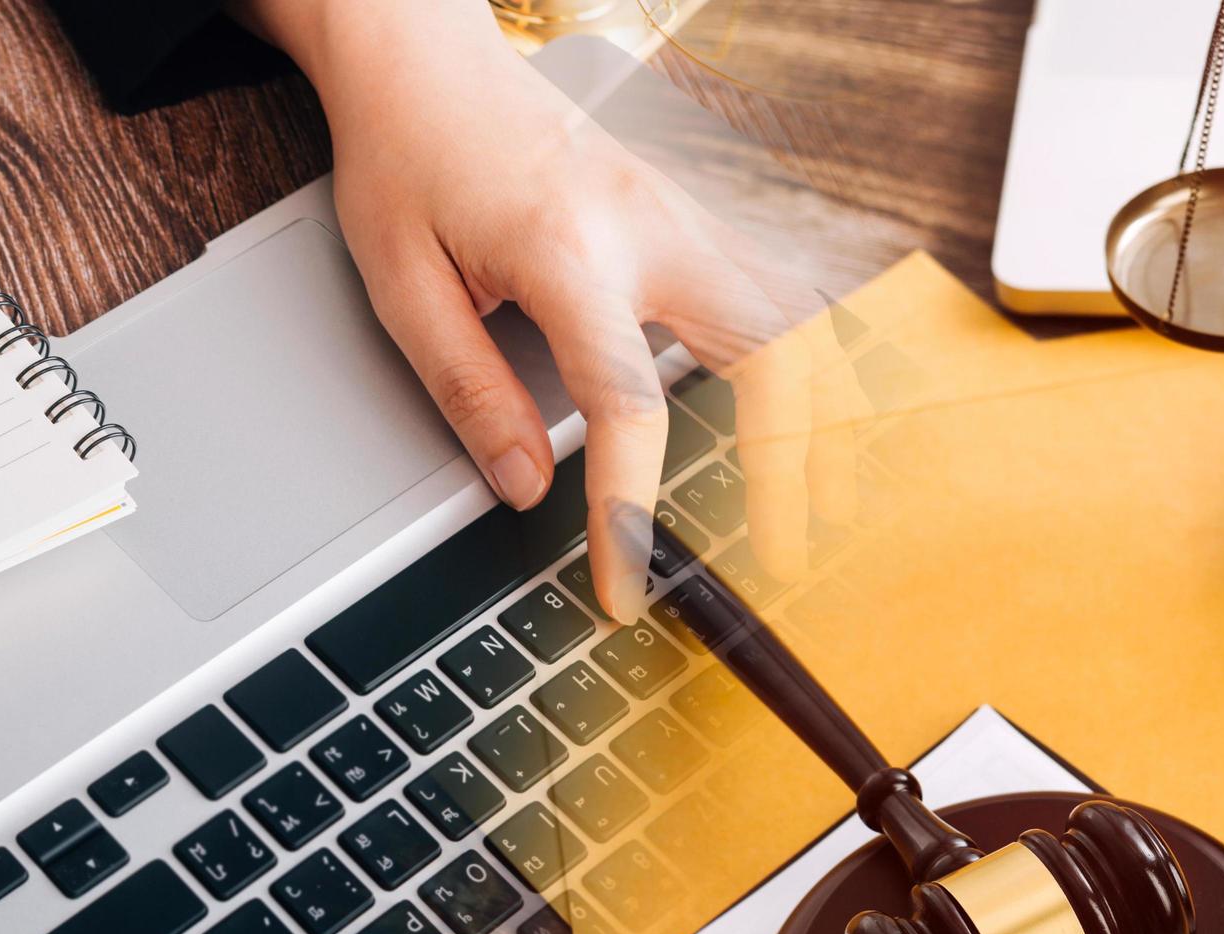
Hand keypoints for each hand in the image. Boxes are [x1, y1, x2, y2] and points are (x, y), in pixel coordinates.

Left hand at [242, 0, 859, 622]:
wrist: (427, 58)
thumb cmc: (407, 155)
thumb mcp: (403, 284)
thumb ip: (467, 390)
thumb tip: (526, 489)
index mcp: (569, 248)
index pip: (627, 405)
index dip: (630, 510)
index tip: (625, 585)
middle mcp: (650, 224)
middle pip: (772, 350)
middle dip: (791, 461)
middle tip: (785, 553)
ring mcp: (683, 211)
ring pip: (798, 315)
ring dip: (818, 411)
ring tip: (819, 501)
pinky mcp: (689, 211)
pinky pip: (776, 289)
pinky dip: (804, 360)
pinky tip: (803, 418)